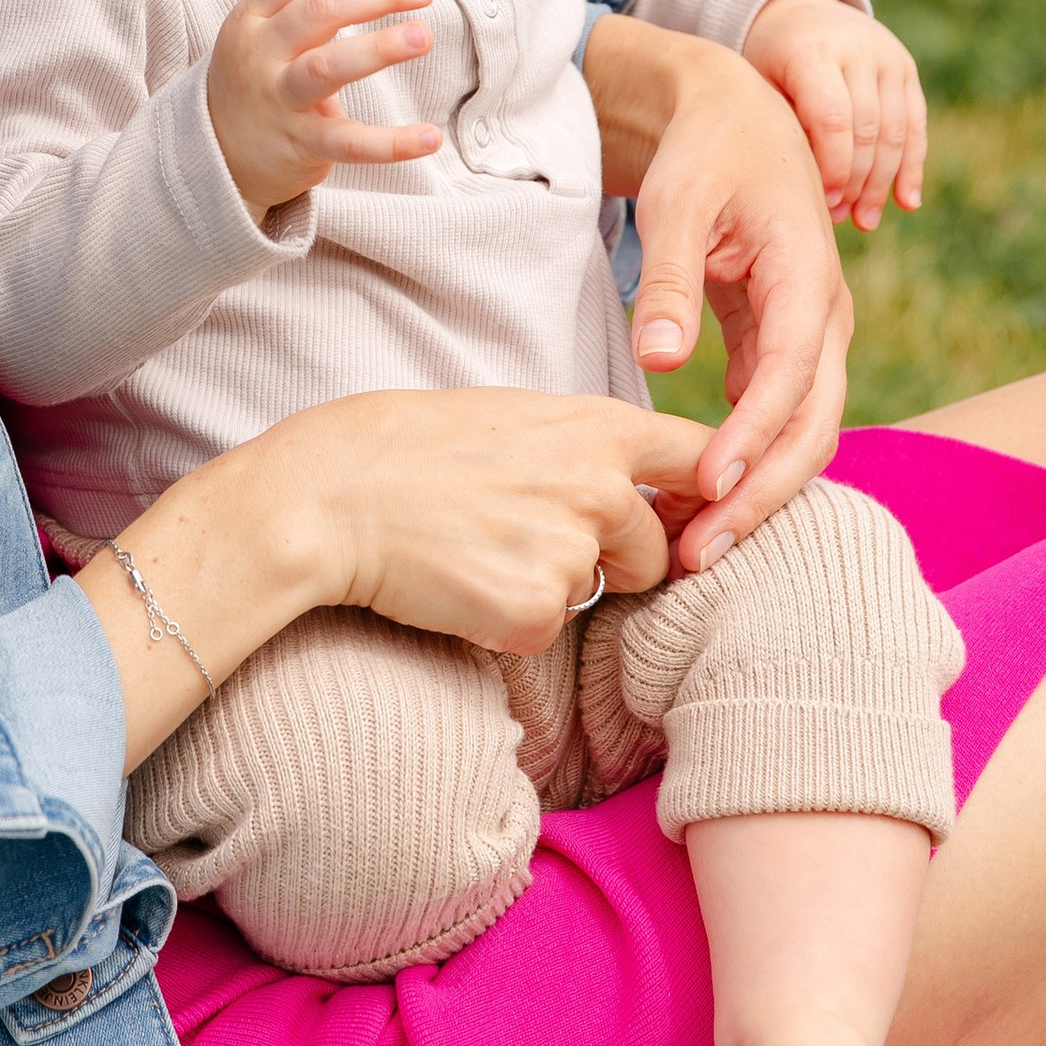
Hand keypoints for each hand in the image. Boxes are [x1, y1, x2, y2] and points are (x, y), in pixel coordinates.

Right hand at [88, 389, 713, 767]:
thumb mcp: (511, 415)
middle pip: (658, 549)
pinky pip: (545, 630)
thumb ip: (583, 444)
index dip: (713, 489)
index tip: (709, 508)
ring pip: (592, 592)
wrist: (332, 495)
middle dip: (615, 559)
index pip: (701, 456)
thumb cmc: (408, 446)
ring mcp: (571, 553)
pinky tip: (460, 582)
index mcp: (597, 427)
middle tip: (527, 534)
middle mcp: (600, 489)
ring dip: (551, 584)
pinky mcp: (536, 612)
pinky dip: (509, 619)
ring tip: (477, 546)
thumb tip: (636, 477)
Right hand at [206, 0, 440, 220]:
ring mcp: (279, 100)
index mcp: (252, 17)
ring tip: (423, 35)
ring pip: (329, 67)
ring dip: (380, 48)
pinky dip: (392, 143)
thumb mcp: (265, 32)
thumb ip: (313, 2)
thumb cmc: (260, 79)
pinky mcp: (301, 145)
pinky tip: (430, 137)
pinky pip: (349, 143)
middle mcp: (261, 54)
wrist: (219, 153)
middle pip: (318, 11)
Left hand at [584, 15, 851, 575]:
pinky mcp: (786, 348)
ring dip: (755, 494)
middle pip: (811, 426)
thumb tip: (659, 360)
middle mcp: (827, 316)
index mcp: (809, 276)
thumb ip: (669, 279)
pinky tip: (696, 506)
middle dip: (760, 495)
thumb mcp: (677, 200)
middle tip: (697, 555)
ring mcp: (812, 337)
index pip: (790, 375)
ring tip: (693, 550)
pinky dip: (745, 466)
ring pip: (801, 434)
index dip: (752, 439)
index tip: (707, 489)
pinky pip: (777, 421)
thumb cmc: (707, 152)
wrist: (737, 116)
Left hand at [742, 0, 927, 232]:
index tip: (824, 203)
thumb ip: (785, 129)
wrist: (796, 10)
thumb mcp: (760, 85)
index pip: (832, 118)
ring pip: (895, 130)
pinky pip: (916, 123)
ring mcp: (886, 56)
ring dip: (882, 182)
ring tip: (865, 220)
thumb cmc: (768, 61)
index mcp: (811, 51)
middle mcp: (856, 49)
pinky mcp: (906, 67)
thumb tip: (814, 198)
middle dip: (856, 180)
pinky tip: (906, 202)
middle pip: (867, 129)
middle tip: (842, 217)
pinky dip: (912, 166)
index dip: (832, 166)